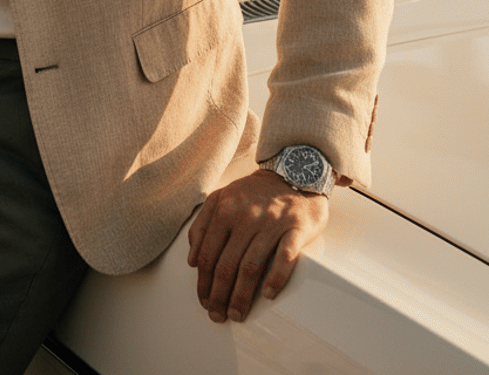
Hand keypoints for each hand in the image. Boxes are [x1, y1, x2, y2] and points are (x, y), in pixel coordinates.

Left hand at [187, 169, 329, 323]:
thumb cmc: (255, 192)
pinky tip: (268, 295)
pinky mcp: (296, 229)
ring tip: (237, 314)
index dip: (203, 282)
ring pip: (251, 266)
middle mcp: (244, 217)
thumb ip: (203, 224)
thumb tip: (192, 258)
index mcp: (223, 210)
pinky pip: (285, 257)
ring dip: (242, 295)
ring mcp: (270, 223)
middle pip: (226, 264)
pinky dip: (275, 278)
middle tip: (217, 315)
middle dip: (218, 294)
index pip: (208, 254)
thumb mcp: (222, 198)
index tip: (203, 300)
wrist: (293, 172)